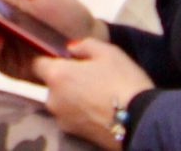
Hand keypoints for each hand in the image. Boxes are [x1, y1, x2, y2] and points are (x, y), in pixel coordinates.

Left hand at [39, 38, 154, 147]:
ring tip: (99, 97)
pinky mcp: (75, 136)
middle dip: (66, 81)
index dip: (51, 60)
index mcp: (56, 75)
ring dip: (74, 99)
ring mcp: (63, 120)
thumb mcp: (108, 52)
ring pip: (63, 103)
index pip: (37, 63)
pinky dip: (83, 114)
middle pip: (52, 85)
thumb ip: (84, 45)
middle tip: (91, 79)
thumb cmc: (123, 82)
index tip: (69, 61)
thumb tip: (71, 49)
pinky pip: (74, 118)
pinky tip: (101, 111)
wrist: (143, 122)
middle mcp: (52, 99)